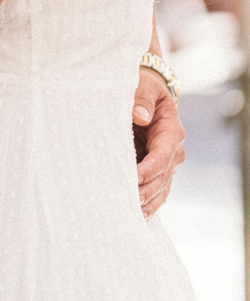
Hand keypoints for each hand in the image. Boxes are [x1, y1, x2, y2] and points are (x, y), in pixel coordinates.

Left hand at [133, 68, 183, 217]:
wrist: (147, 92)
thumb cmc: (143, 87)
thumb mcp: (143, 85)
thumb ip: (141, 98)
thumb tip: (141, 116)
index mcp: (171, 132)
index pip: (162, 156)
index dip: (149, 169)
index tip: (134, 177)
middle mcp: (173, 151)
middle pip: (162, 177)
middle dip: (146, 190)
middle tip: (127, 201)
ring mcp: (167, 164)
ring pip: (160, 188)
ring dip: (147, 201)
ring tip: (131, 213)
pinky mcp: (157, 170)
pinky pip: (156, 190)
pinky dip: (148, 203)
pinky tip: (138, 215)